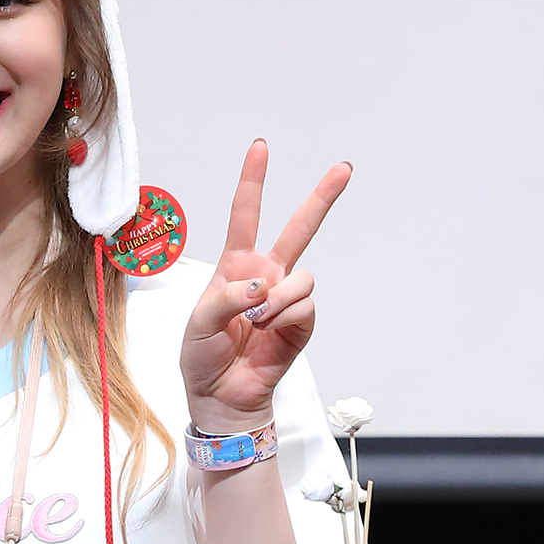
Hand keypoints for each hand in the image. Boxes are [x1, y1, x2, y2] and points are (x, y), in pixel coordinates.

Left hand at [180, 141, 350, 433]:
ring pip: (303, 276)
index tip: (260, 148)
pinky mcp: (301, 323)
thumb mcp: (199, 321)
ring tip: (256, 321)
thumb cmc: (203, 356)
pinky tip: (268, 333)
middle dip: (321, 198)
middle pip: (298, 229)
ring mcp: (285, 299)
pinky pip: (303, 306)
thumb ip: (227, 297)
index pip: (246, 215)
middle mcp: (266, 275)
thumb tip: (263, 286)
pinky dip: (284, 318)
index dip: (253, 180)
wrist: (222, 396)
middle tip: (344, 168)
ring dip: (278, 298)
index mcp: (236, 265)